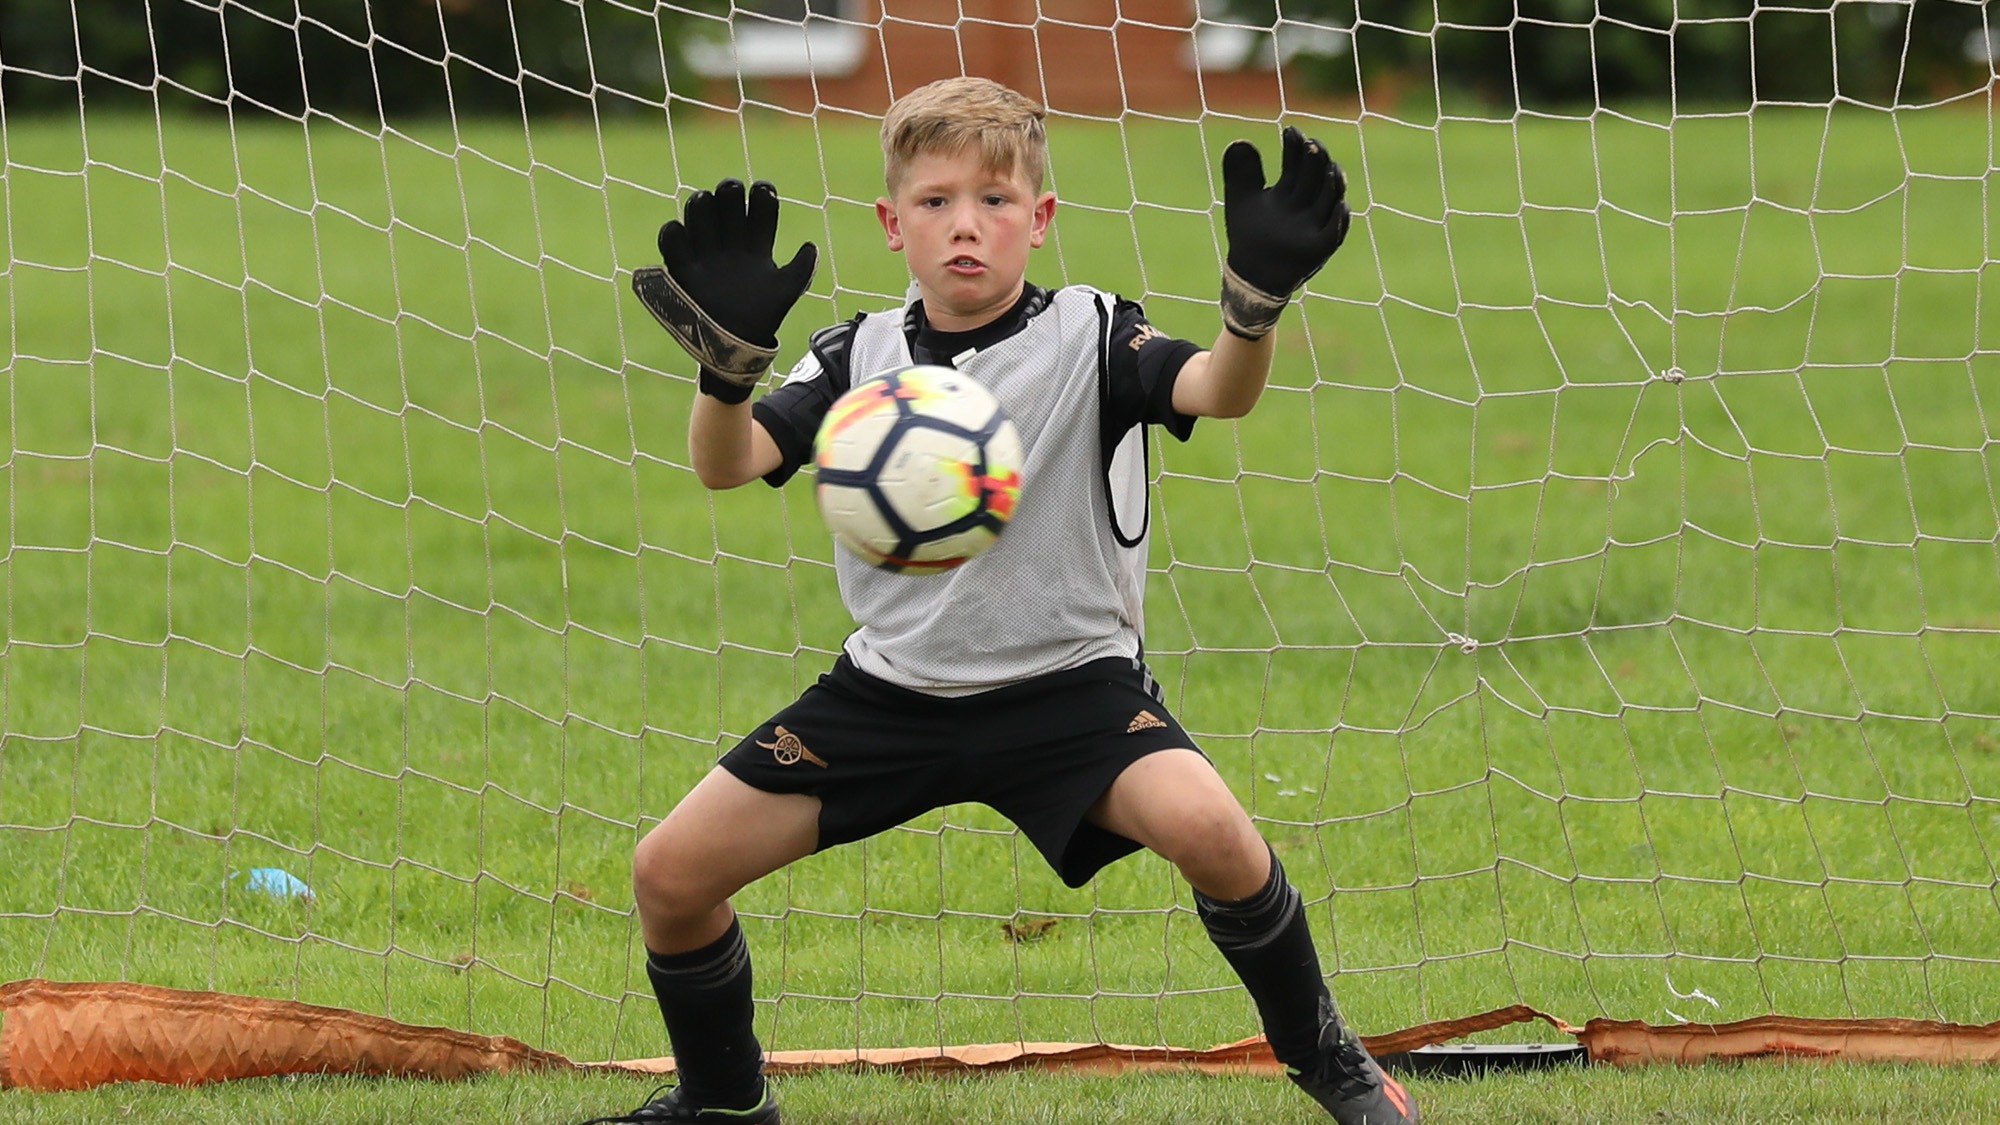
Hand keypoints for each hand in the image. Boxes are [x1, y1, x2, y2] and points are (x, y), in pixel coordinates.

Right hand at [631, 178, 817, 398]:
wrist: (735, 346)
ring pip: (699, 213)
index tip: (764, 191)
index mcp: (756, 245)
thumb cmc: (762, 317)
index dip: (762, 197)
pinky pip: (673, 240)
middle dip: (728, 192)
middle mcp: (731, 244)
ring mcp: (706, 253)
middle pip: (727, 204)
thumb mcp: (784, 292)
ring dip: (702, 204)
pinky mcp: (683, 268)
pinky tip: (684, 233)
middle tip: (732, 190)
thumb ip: (799, 270)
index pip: (760, 211)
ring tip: (706, 202)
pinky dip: (674, 231)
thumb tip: (809, 246)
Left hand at [1218, 126, 1349, 338]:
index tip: (1289, 130)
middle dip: (1315, 159)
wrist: (1251, 276)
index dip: (1295, 146)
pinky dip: (1339, 220)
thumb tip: (1240, 141)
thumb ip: (1241, 173)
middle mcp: (1306, 205)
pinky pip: (1334, 233)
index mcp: (1290, 190)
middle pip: (1316, 177)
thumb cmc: (1250, 235)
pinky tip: (1341, 205)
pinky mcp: (1319, 249)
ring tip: (1330, 166)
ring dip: (1332, 183)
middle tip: (1310, 143)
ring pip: (1330, 200)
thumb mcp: (1241, 201)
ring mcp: (1314, 226)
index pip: (1297, 163)